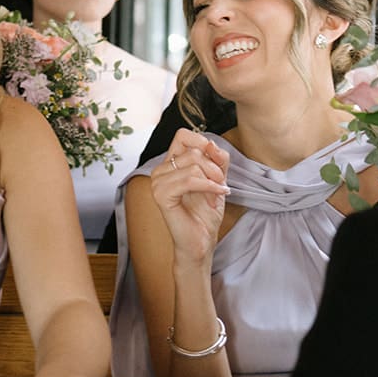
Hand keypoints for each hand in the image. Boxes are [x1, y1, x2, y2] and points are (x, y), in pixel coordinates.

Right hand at [150, 130, 231, 265]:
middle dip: (214, 169)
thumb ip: (217, 159)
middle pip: (193, 151)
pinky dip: (208, 187)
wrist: (201, 241)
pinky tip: (214, 198)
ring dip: (212, 182)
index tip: (217, 162)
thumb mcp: (217, 179)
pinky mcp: (161, 195)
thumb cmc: (205, 213)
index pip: (183, 135)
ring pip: (193, 164)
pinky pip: (190, 180)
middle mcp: (160, 170)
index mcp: (171, 164)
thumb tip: (211, 143)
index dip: (203, 142)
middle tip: (219, 187)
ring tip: (215, 196)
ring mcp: (158, 182)